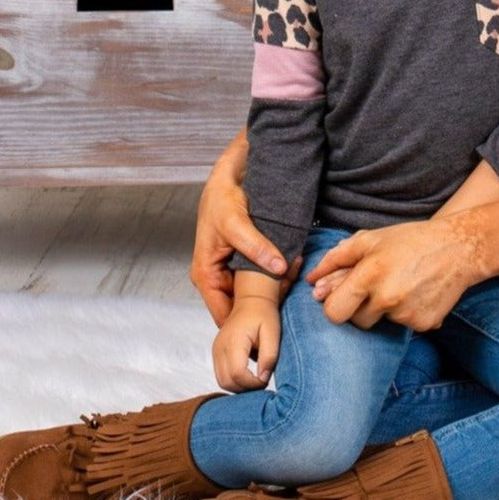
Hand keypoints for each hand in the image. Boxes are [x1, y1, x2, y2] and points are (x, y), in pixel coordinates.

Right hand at [189, 135, 299, 325]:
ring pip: (253, 292)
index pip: (224, 316)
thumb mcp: (236, 221)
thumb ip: (255, 246)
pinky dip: (276, 271)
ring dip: (274, 285)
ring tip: (292, 268)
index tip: (271, 316)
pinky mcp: (243, 261)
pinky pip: (261, 276)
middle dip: (266, 301)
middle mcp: (216, 278)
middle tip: (289, 285)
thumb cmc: (221, 199)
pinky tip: (290, 261)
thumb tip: (277, 268)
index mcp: (206, 275)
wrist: (227, 178)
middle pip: (241, 306)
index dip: (246, 321)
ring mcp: (230, 271)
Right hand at [212, 296, 280, 391]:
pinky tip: (247, 376)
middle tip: (261, 383)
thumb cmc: (264, 314)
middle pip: (227, 381)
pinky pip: (220, 374)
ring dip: (238, 386)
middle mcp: (220, 346)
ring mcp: (216, 349)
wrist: (252, 300)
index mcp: (234, 340)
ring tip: (255, 380)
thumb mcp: (273, 333)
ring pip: (222, 381)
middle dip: (245, 388)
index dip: (253, 383)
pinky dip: (233, 380)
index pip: (238, 374)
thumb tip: (263, 377)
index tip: (266, 379)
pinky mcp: (216, 352)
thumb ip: (269, 356)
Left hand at [305, 215, 484, 331]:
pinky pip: (404, 326)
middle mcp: (387, 297)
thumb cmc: (411, 240)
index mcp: (370, 274)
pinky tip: (417, 293)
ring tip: (401, 285)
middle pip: (356, 322)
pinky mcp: (424, 324)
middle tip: (376, 287)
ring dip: (385, 310)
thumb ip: (337, 258)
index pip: (334, 312)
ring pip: (381, 324)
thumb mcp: (372, 239)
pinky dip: (407, 314)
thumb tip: (311, 280)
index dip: (334, 305)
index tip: (342, 297)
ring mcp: (406, 314)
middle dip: (360, 309)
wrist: (459, 248)